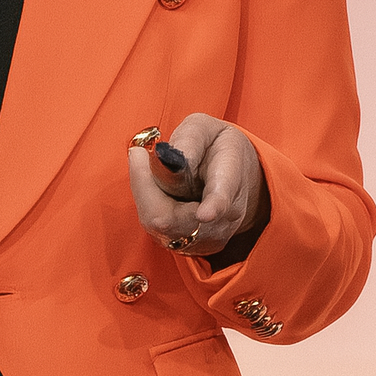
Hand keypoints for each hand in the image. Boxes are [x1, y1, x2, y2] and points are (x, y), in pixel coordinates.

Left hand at [127, 113, 269, 258]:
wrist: (236, 178)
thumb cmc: (216, 147)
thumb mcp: (206, 128)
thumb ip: (190, 139)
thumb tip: (168, 158)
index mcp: (231, 181)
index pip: (222, 197)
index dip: (214, 206)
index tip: (205, 214)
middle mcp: (222, 219)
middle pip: (172, 218)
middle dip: (145, 186)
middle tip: (139, 154)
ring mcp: (207, 238)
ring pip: (159, 224)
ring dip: (145, 194)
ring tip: (151, 168)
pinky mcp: (191, 247)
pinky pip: (157, 229)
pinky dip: (149, 204)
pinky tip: (157, 188)